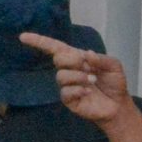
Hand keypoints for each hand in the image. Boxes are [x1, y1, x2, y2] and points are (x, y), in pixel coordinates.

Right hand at [20, 31, 135, 127]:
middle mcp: (68, 70)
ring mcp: (66, 85)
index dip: (39, 42)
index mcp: (77, 59)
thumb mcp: (114, 66)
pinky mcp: (67, 99)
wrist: (117, 105)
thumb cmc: (114, 83)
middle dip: (71, 60)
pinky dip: (78, 90)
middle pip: (58, 58)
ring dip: (79, 77)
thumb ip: (101, 58)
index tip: (23, 37)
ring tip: (92, 81)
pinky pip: (66, 91)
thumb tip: (86, 54)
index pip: (55, 48)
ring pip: (61, 76)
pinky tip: (88, 92)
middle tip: (85, 66)